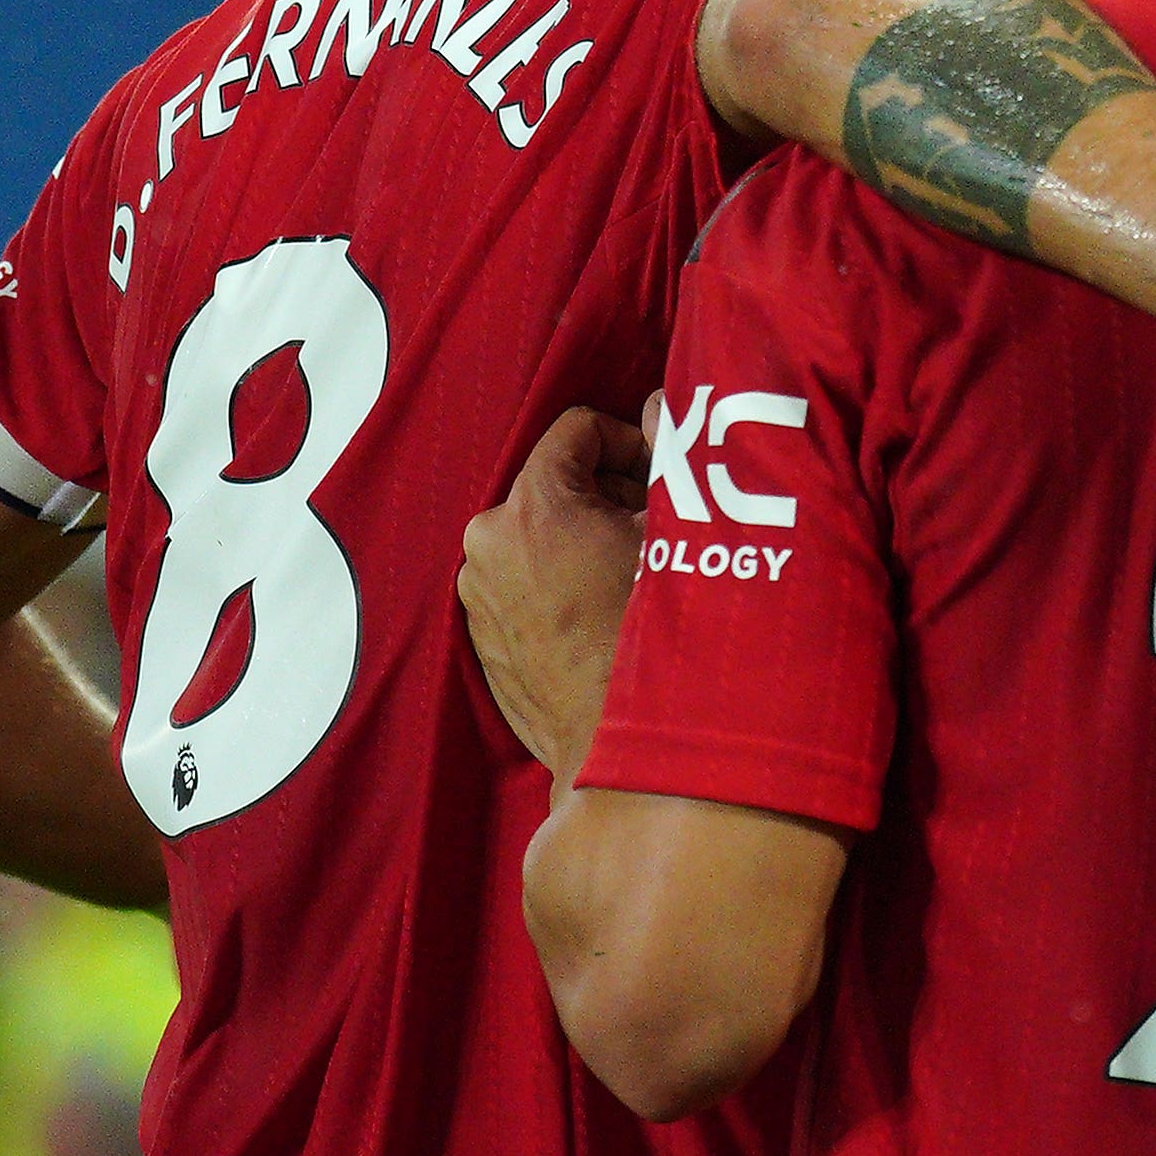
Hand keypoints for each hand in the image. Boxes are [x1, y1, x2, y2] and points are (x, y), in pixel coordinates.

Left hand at [459, 406, 647, 775]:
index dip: (629, 443)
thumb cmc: (653, 641)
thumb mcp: (676, 533)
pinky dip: (560, 584)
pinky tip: (603, 615)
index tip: (660, 480)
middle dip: (607, 496)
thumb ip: (665, 452)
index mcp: (529, 508)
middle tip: (654, 532)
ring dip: (582, 542)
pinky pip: (523, 585)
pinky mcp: (481, 641)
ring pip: (538, 536)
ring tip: (630, 578)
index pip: (575, 429)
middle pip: (554, 484)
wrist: (625, 749)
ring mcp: (479, 598)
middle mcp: (487, 546)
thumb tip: (659, 406)